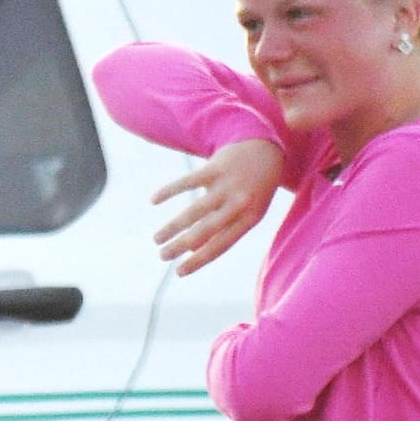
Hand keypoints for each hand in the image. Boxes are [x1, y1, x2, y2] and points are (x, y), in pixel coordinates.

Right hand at [150, 138, 281, 275]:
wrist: (266, 147)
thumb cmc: (254, 186)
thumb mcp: (247, 209)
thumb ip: (223, 229)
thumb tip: (192, 250)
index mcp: (250, 218)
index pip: (221, 245)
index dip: (200, 260)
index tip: (180, 272)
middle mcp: (239, 203)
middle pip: (206, 230)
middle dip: (181, 246)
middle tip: (162, 257)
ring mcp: (227, 185)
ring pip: (195, 210)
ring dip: (173, 227)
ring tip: (156, 239)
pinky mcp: (214, 168)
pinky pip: (187, 181)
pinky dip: (169, 191)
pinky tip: (153, 200)